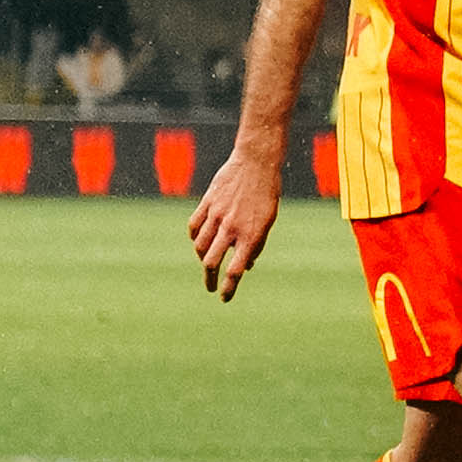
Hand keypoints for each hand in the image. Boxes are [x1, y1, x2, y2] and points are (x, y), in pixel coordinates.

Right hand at [188, 140, 287, 301]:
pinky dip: (194, 237)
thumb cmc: (267, 194)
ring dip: (202, 258)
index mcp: (251, 235)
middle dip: (209, 279)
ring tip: (207, 263)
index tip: (224, 298)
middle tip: (210, 287)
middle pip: (211, 263)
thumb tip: (246, 266)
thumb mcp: (267, 221)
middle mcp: (231, 228)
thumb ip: (256, 244)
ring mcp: (217, 215)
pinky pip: (194, 227)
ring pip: (199, 246)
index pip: (235, 271)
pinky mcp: (207, 203)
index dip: (228, 288)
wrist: (256, 162)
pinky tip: (199, 240)